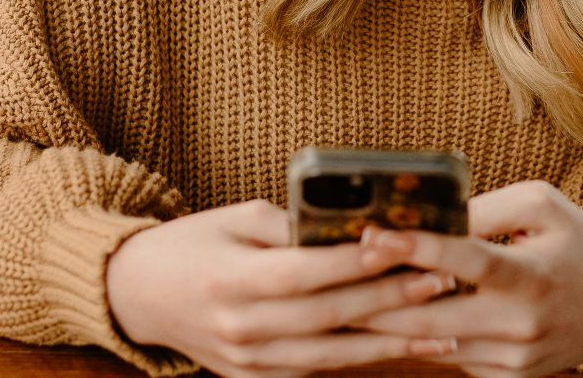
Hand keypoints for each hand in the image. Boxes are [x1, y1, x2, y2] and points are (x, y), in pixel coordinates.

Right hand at [104, 198, 462, 377]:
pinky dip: (363, 359)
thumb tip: (353, 225)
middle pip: (330, 316)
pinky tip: (404, 347)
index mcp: (232, 281)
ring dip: (392, 341)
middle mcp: (241, 328)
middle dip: (391, 300)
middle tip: (442, 281)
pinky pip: (319, 370)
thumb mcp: (234, 218)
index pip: (307, 271)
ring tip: (444, 324)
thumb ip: (290, 225)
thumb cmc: (193, 245)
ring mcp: (249, 362)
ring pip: (334, 354)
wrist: (138, 296)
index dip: (357, 261)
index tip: (402, 244)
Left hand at [356, 180, 582, 377]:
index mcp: (532, 276)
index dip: (416, 248)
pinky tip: (391, 317)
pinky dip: (422, 339)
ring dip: (389, 323)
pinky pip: (453, 359)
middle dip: (377, 299)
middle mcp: (522, 325)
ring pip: (435, 345)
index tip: (371, 234)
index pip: (467, 262)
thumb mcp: (539, 205)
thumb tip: (426, 216)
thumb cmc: (575, 241)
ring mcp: (515, 360)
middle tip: (333, 277)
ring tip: (346, 297)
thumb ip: (484, 207)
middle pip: (433, 318)